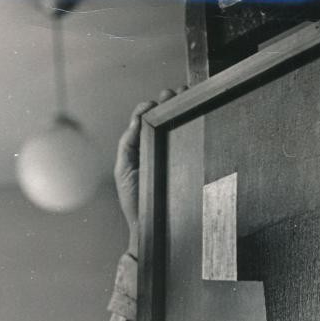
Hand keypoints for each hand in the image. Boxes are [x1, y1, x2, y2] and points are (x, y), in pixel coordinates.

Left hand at [114, 87, 188, 236]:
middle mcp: (159, 149)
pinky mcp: (190, 165)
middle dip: (170, 101)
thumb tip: (136, 119)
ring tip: (185, 97)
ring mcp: (176, 156)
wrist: (152, 226)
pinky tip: (194, 116)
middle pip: (166, 118)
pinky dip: (194, 126)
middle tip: (175, 94)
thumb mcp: (124, 171)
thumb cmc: (137, 203)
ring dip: (182, 108)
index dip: (151, 107)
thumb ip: (127, 145)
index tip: (156, 102)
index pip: (148, 120)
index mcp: (143, 148)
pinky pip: (193, 142)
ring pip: (180, 126)